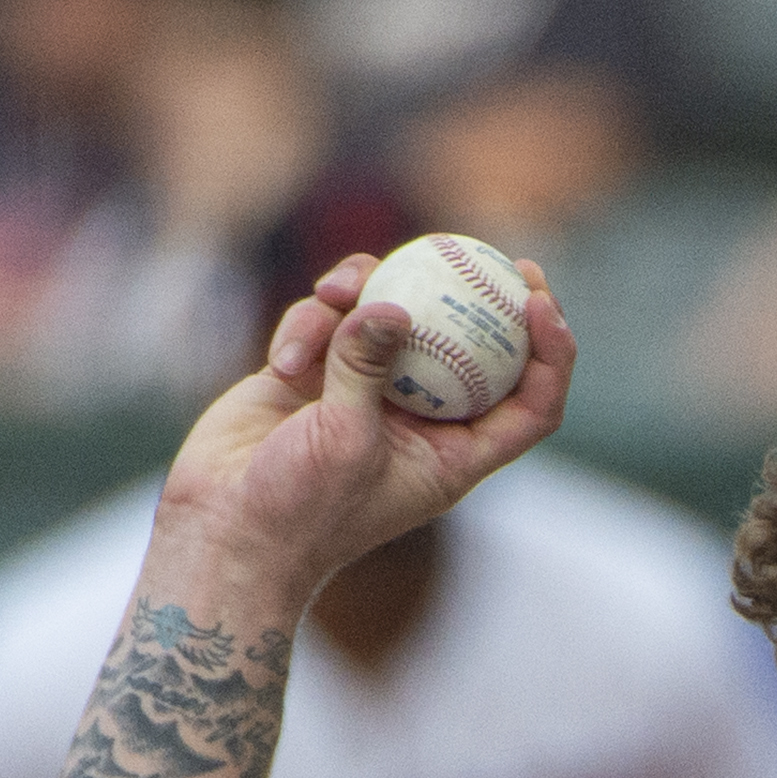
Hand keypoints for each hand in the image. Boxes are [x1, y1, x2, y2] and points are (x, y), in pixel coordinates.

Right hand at [152, 254, 575, 608]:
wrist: (226, 529)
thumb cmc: (300, 510)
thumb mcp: (345, 440)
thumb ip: (368, 366)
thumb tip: (392, 303)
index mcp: (454, 455)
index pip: (529, 406)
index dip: (550, 354)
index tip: (536, 299)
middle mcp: (421, 421)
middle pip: (469, 346)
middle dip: (473, 293)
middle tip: (477, 248)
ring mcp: (368, 393)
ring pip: (391, 318)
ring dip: (362, 295)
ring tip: (334, 292)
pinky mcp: (318, 374)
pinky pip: (329, 322)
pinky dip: (307, 326)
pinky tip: (284, 358)